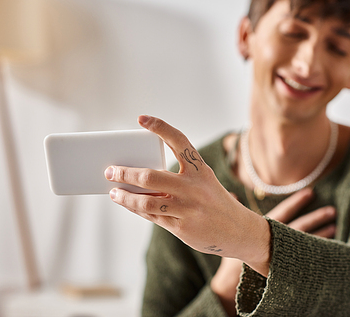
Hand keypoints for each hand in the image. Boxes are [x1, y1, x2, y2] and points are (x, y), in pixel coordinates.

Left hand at [105, 115, 270, 273]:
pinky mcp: (182, 227)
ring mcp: (188, 209)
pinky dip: (136, 209)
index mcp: (200, 169)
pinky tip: (128, 204)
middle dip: (125, 173)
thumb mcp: (203, 183)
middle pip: (150, 177)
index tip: (141, 118)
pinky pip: (152, 216)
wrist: (239, 230)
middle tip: (110, 170)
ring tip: (113, 191)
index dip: (160, 127)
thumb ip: (177, 178)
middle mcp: (194, 187)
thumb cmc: (213, 201)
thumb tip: (138, 177)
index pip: (178, 141)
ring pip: (146, 201)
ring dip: (124, 196)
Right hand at [211, 189, 335, 315]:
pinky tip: (329, 250)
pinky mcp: (287, 268)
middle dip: (317, 217)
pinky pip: (307, 259)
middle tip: (331, 211)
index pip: (285, 211)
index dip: (297, 201)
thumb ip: (233, 211)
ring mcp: (283, 255)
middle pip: (301, 226)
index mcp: (265, 230)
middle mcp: (276, 241)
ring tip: (334, 227)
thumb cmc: (233, 256)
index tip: (310, 192)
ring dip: (322, 234)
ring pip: (307, 242)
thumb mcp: (232, 233)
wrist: (232, 283)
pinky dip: (318, 252)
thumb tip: (234, 194)